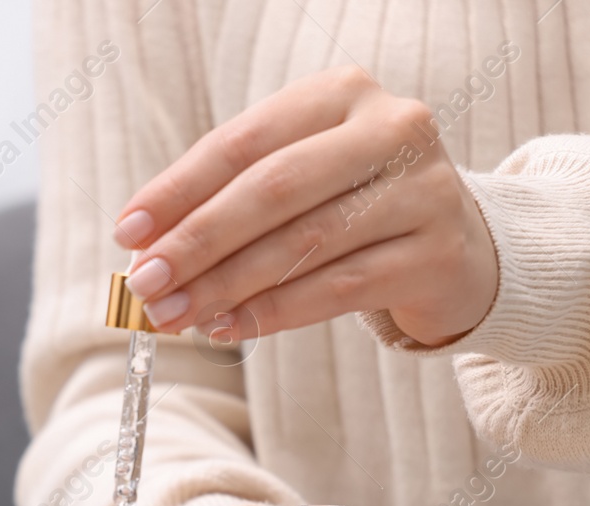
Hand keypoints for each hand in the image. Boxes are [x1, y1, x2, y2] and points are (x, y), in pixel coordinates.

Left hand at [113, 65, 496, 347]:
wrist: (461, 249)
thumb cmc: (357, 209)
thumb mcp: (298, 183)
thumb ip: (229, 201)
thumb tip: (145, 248)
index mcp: (341, 95)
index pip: (241, 143)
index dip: (178, 190)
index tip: (128, 233)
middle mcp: (390, 129)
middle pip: (271, 190)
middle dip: (197, 242)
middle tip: (145, 283)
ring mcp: (422, 191)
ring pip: (303, 243)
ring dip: (226, 285)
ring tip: (176, 315)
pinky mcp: (435, 254)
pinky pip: (338, 289)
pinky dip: (275, 312)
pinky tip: (230, 327)